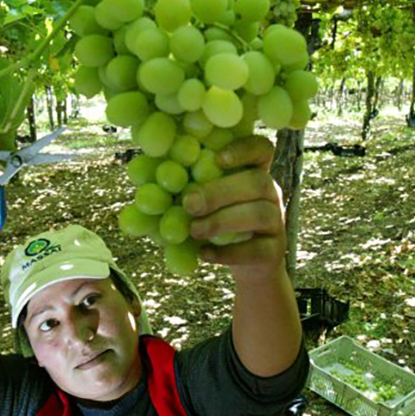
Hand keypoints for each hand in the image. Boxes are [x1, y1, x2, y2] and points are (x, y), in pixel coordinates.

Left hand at [182, 135, 286, 281]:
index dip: (244, 149)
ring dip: (222, 221)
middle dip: (220, 192)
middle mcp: (270, 193)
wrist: (245, 266)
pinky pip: (257, 249)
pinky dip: (228, 253)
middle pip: (258, 181)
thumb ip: (180, 187)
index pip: (262, 149)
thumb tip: (138, 171)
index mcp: (253, 172)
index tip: (218, 158)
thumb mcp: (200, 203)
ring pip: (260, 213)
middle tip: (189, 204)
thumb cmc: (216, 225)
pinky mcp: (275, 251)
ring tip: (194, 230)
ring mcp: (276, 222)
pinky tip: (204, 254)